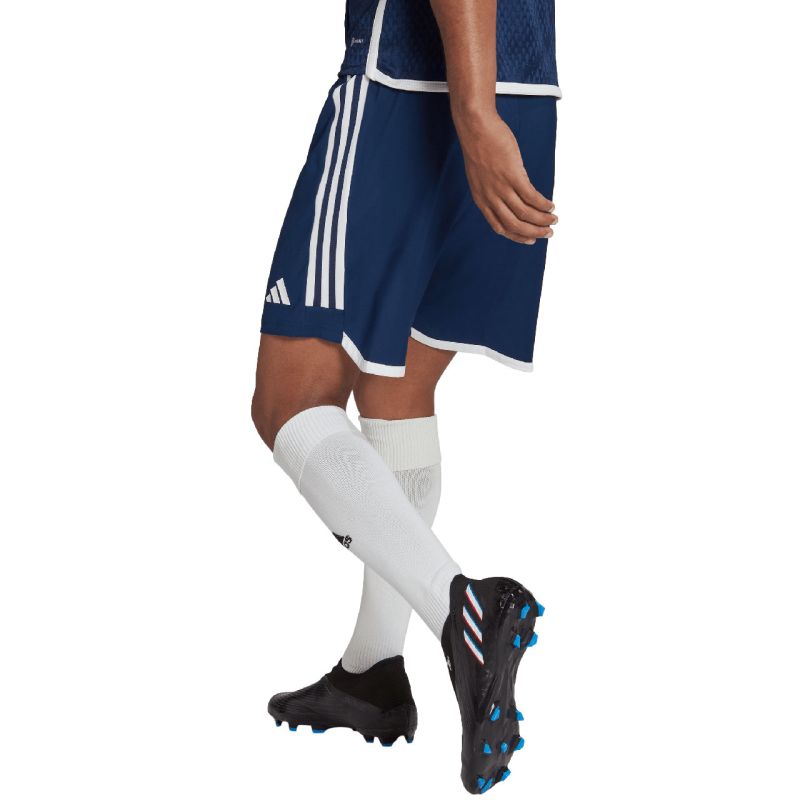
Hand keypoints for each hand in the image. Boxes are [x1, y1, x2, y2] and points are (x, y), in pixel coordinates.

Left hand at [454, 109, 556, 244]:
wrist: (474, 126)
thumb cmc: (479, 147)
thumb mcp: (480, 176)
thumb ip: (491, 190)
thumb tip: (509, 197)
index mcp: (482, 200)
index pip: (500, 227)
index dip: (517, 236)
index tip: (531, 239)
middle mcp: (490, 197)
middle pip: (514, 224)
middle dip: (534, 232)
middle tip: (548, 233)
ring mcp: (501, 186)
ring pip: (524, 213)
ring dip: (542, 220)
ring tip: (554, 219)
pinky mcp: (512, 174)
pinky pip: (531, 196)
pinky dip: (542, 204)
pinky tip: (550, 205)